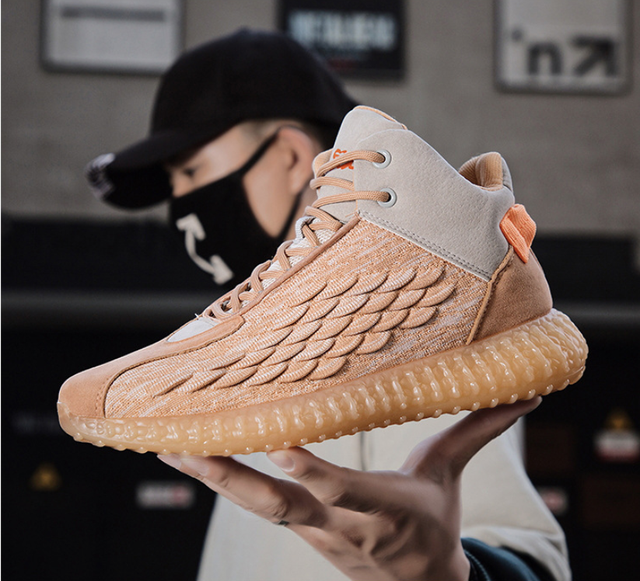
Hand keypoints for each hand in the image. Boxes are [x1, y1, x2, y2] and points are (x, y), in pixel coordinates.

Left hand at [159, 397, 540, 580]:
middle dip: (232, 477)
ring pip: (252, 505)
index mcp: (376, 510)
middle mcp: (334, 522)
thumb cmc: (430, 525)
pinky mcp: (294, 526)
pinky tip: (185, 450)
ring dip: (210, 474)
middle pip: (276, 504)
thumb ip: (477, 431)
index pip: (338, 490)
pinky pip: (250, 501)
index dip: (310, 471)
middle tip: (187, 444)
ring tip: (167, 441)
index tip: (281, 445)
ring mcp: (307, 529)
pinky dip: (218, 477)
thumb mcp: (449, 479)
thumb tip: (527, 396)